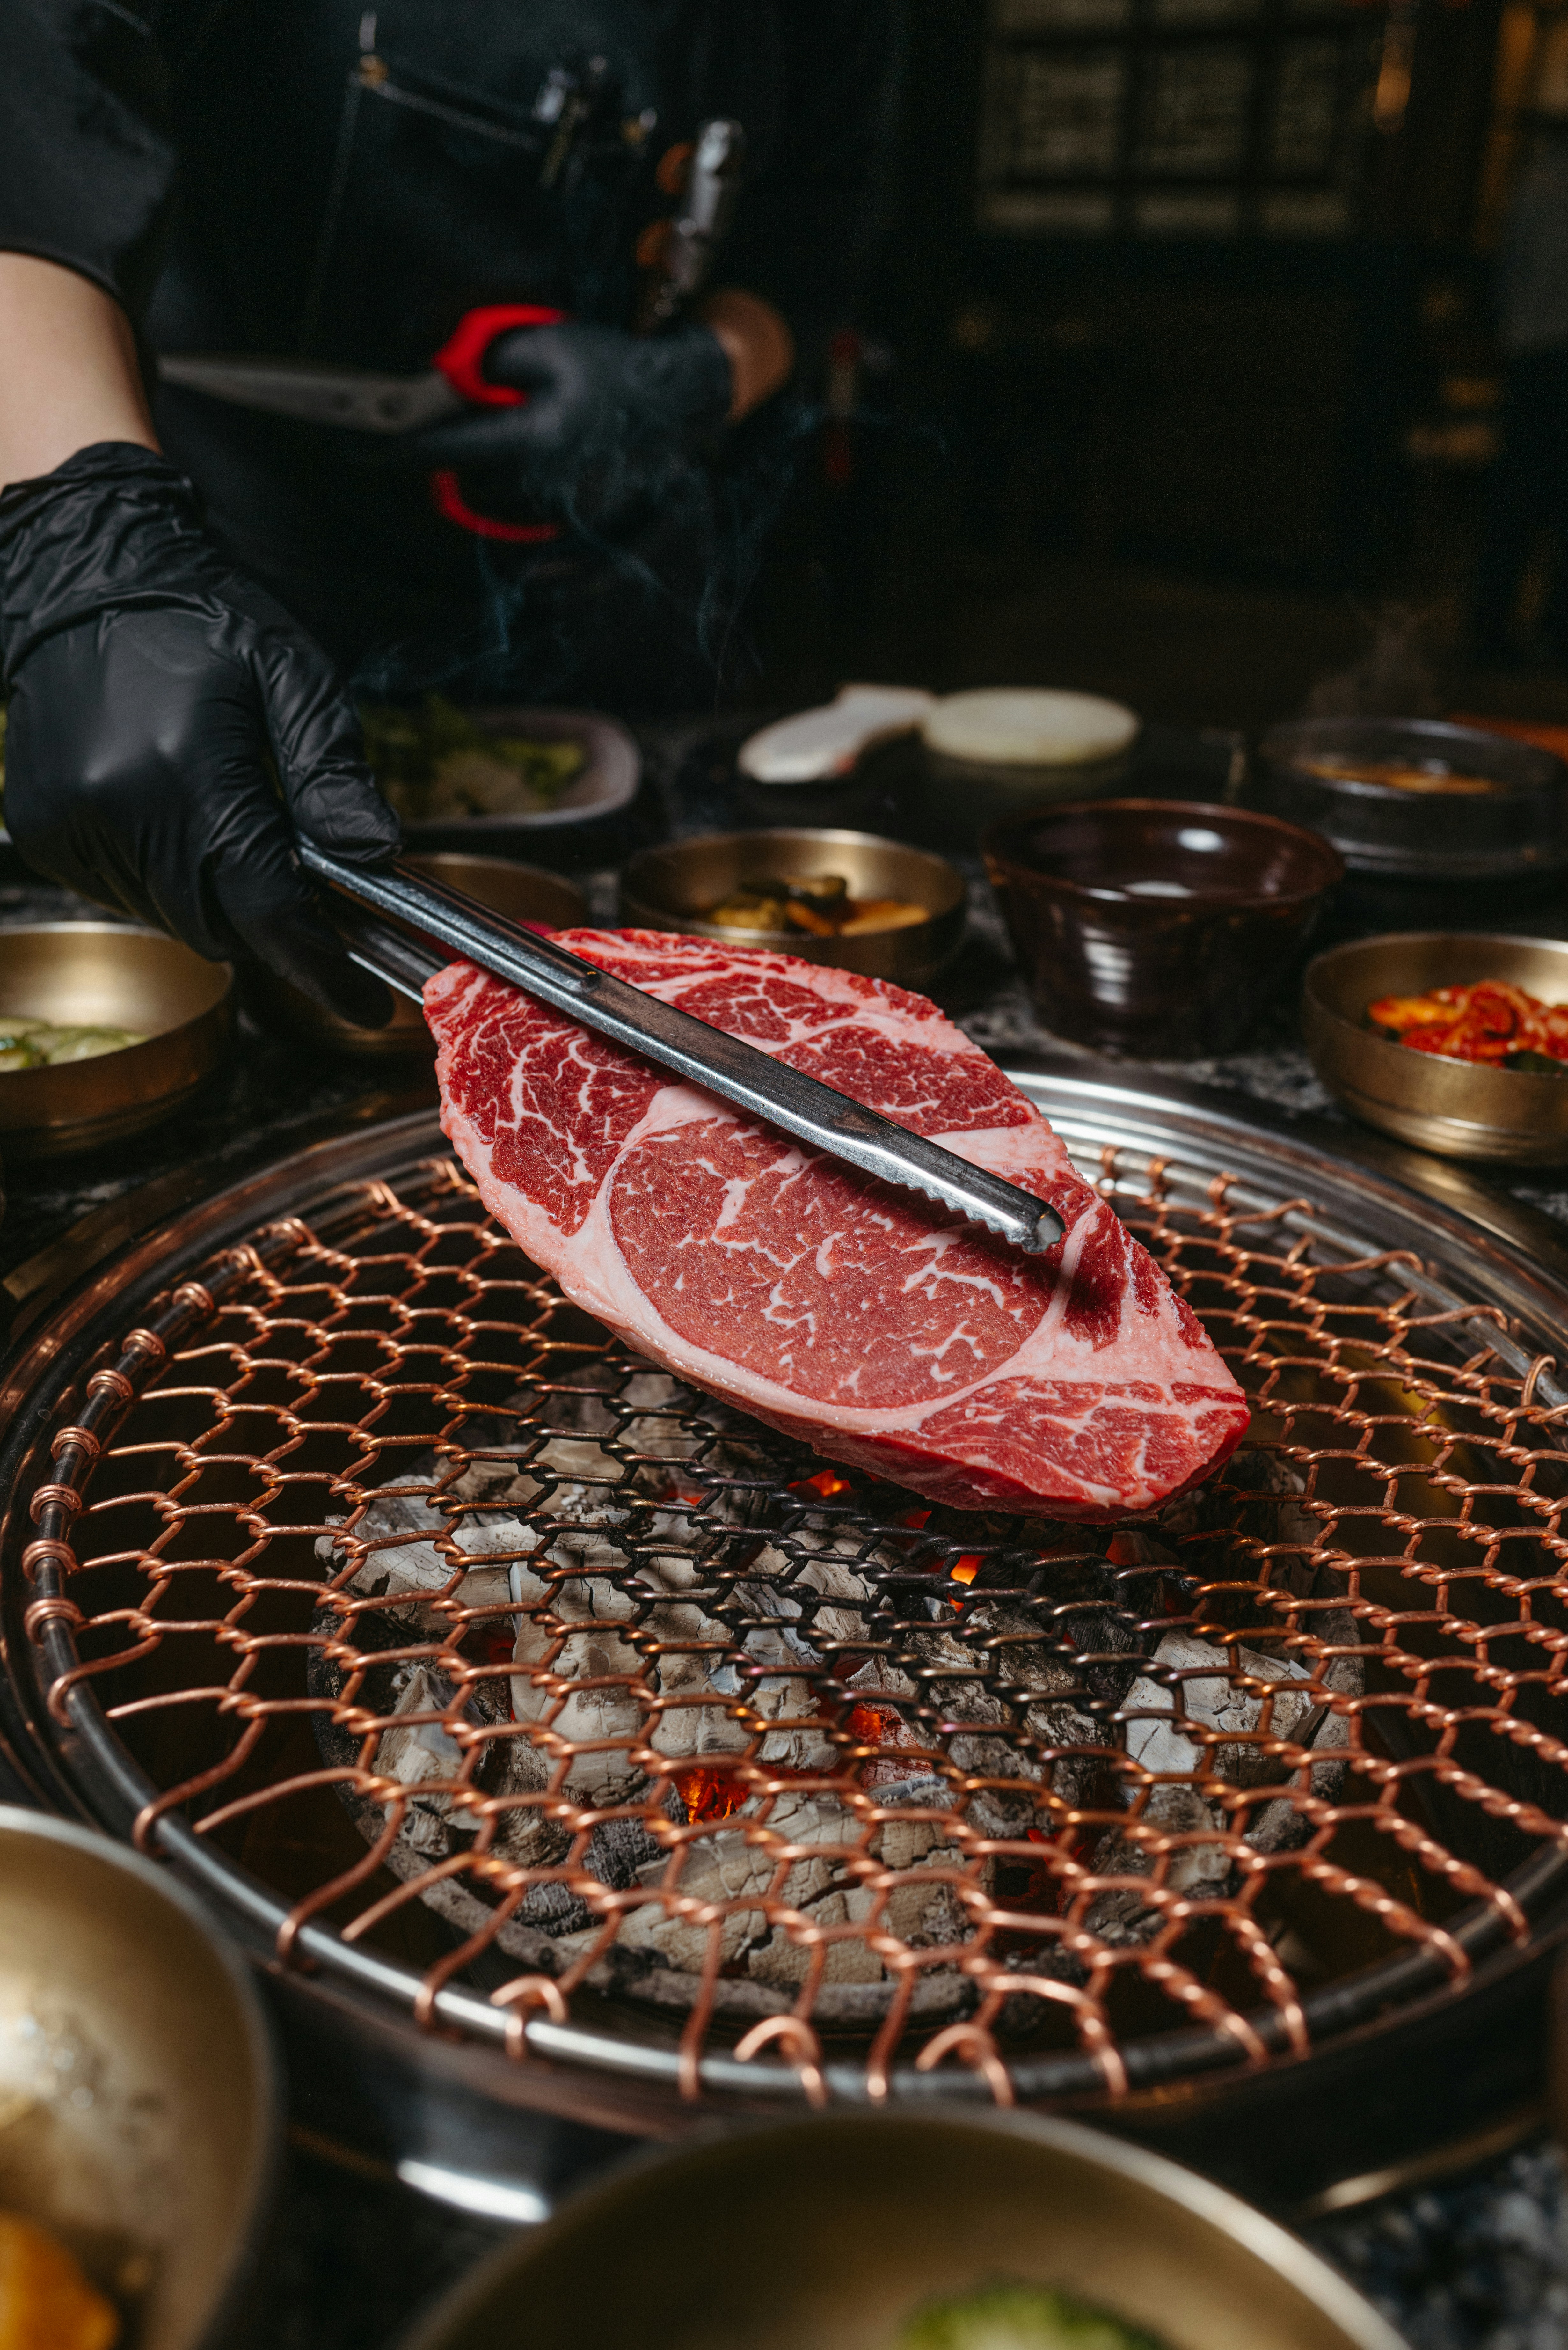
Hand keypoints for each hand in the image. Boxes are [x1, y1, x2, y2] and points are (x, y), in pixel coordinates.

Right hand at [0, 443, 399, 1024]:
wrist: (85, 582)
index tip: (368, 1003)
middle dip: (274, 931)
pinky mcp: (44, 831)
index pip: (266, 907)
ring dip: (220, 904)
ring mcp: (70, 827)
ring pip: (174, 920)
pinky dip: (171, 883)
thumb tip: (379, 854)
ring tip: (239, 836)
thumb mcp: (295, 677)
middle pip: (219, 928)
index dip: (323, 966)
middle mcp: (116, 809)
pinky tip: (183, 825)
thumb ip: (335, 772)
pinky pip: (126, 894)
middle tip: (317, 907)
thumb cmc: (201, 622)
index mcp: (186, 771)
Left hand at [400, 321, 733, 526]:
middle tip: (449, 429)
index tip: (352, 445)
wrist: (678, 402)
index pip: (444, 450)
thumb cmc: (610, 367)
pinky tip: (522, 472)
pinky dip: (510, 501)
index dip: (393, 448)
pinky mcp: (578, 528)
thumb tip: (439, 381)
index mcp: (535, 437)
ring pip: (490, 511)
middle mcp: (548, 486)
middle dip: (450, 460)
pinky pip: (522, 528)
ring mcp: (565, 514)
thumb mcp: (544, 343)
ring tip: (504, 441)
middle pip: (464, 489)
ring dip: (482, 481)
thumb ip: (485, 361)